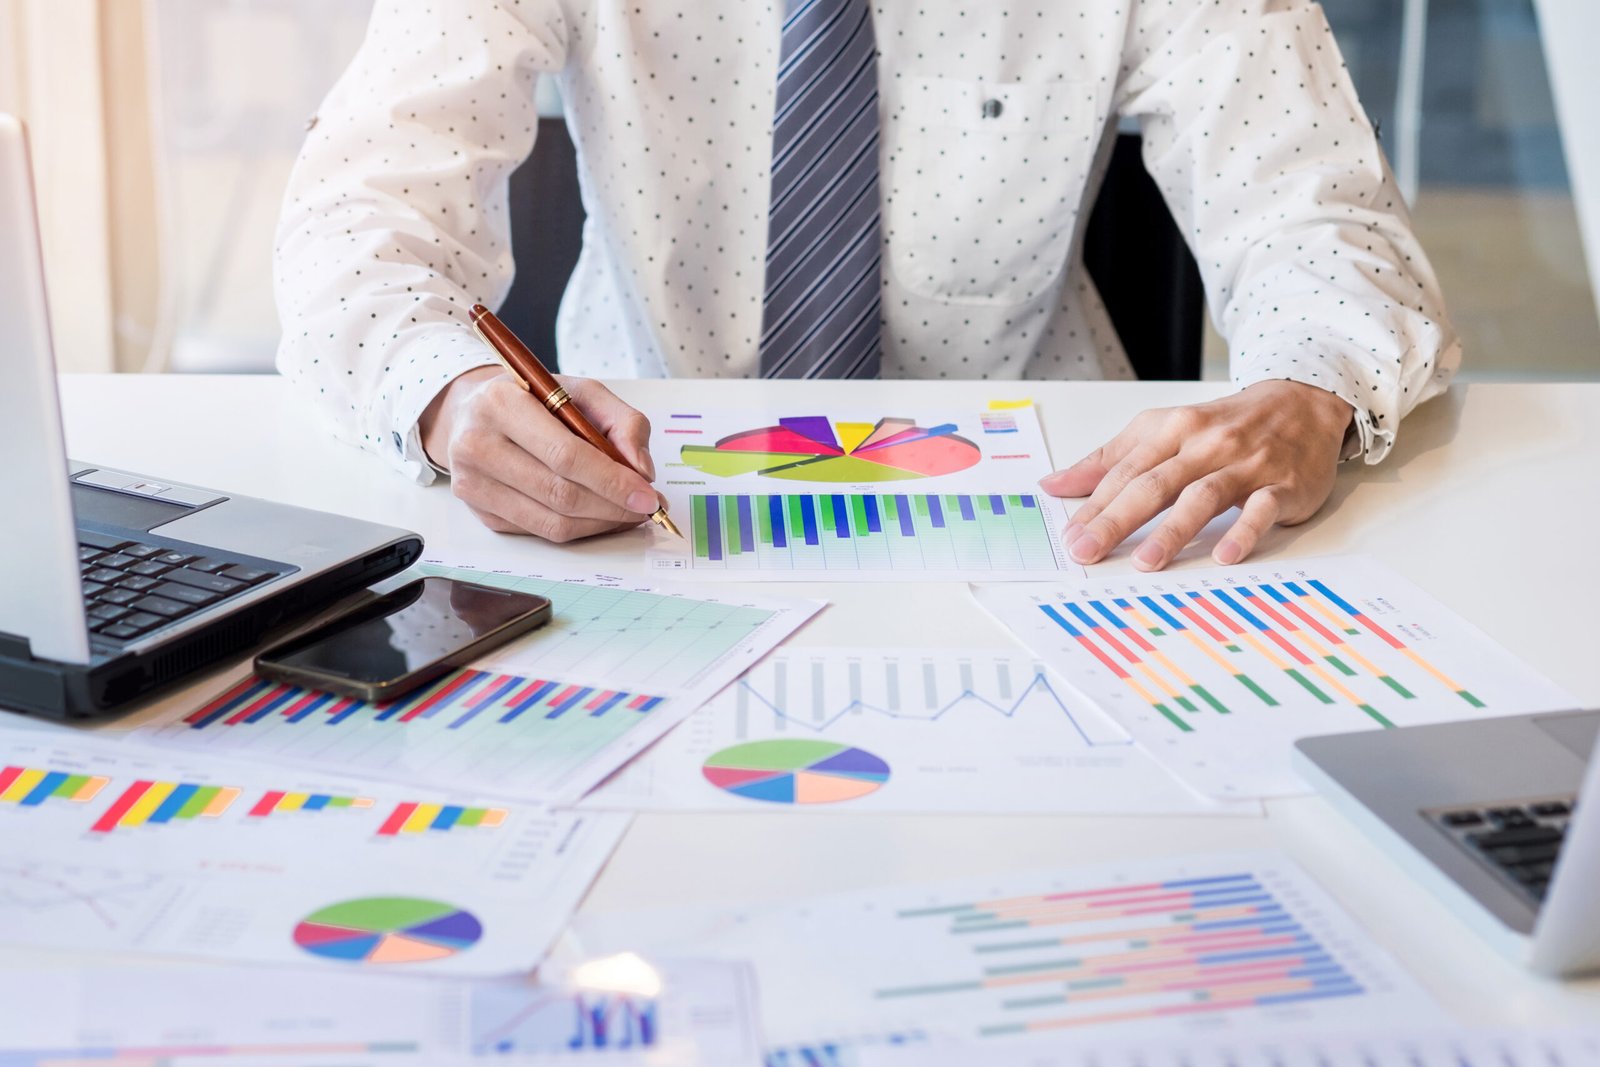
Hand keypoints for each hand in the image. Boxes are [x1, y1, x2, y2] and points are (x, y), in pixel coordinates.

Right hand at [419, 366, 661, 541]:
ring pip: (552, 522)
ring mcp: (472, 484)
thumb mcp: (580, 391)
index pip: (565, 455)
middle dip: (614, 507)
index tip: (649, 495)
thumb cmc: (534, 400)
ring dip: (601, 523)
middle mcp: (477, 444)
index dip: (613, 481)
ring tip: (628, 513)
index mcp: (501, 403)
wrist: (475, 412)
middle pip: (560, 494)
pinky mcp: (479, 512)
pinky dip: (579, 529)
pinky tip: (599, 515)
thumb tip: (643, 470)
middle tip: (646, 508)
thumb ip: (623, 422)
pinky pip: (540, 531)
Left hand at [1039, 380, 1353, 570]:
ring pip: (1202, 496)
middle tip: (1087, 552)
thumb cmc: (1225, 424)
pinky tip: (1225, 555)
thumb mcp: (1164, 429)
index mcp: (1172, 429)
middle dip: (1116, 520)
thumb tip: (1056, 485)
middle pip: (1154, 484)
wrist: (1302, 403)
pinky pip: (1261, 509)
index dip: (1094, 504)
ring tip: (1144, 562)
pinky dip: (1243, 532)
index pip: (1125, 471)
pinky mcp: (1282, 484)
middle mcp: (1206, 445)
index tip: (1070, 536)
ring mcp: (1245, 464)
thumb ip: (1110, 459)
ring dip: (1172, 530)